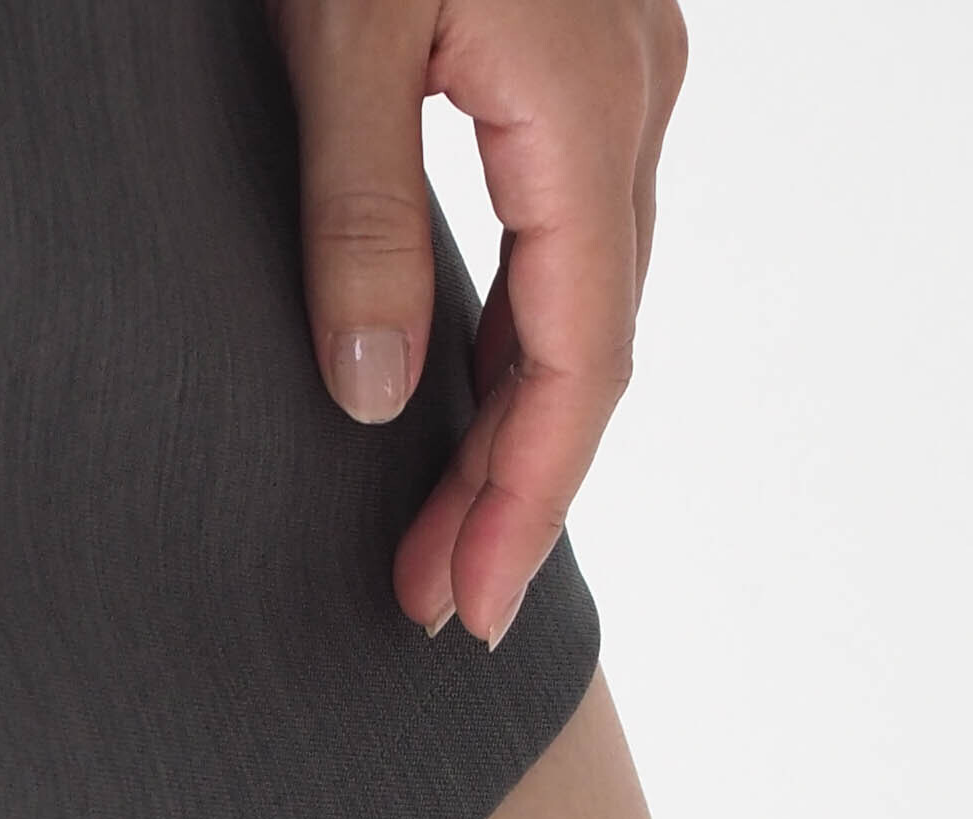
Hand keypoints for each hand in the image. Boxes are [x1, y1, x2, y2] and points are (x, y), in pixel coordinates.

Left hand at [267, 0, 687, 646]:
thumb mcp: (340, 29)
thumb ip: (360, 211)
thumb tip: (373, 397)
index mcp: (589, 102)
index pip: (579, 356)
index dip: (527, 498)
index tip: (472, 607)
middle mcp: (632, 91)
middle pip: (586, 340)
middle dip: (511, 483)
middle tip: (432, 595)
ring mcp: (618, 65)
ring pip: (582, 287)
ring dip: (514, 412)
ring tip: (442, 524)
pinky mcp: (582, 46)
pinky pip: (566, 224)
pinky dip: (519, 324)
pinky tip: (466, 386)